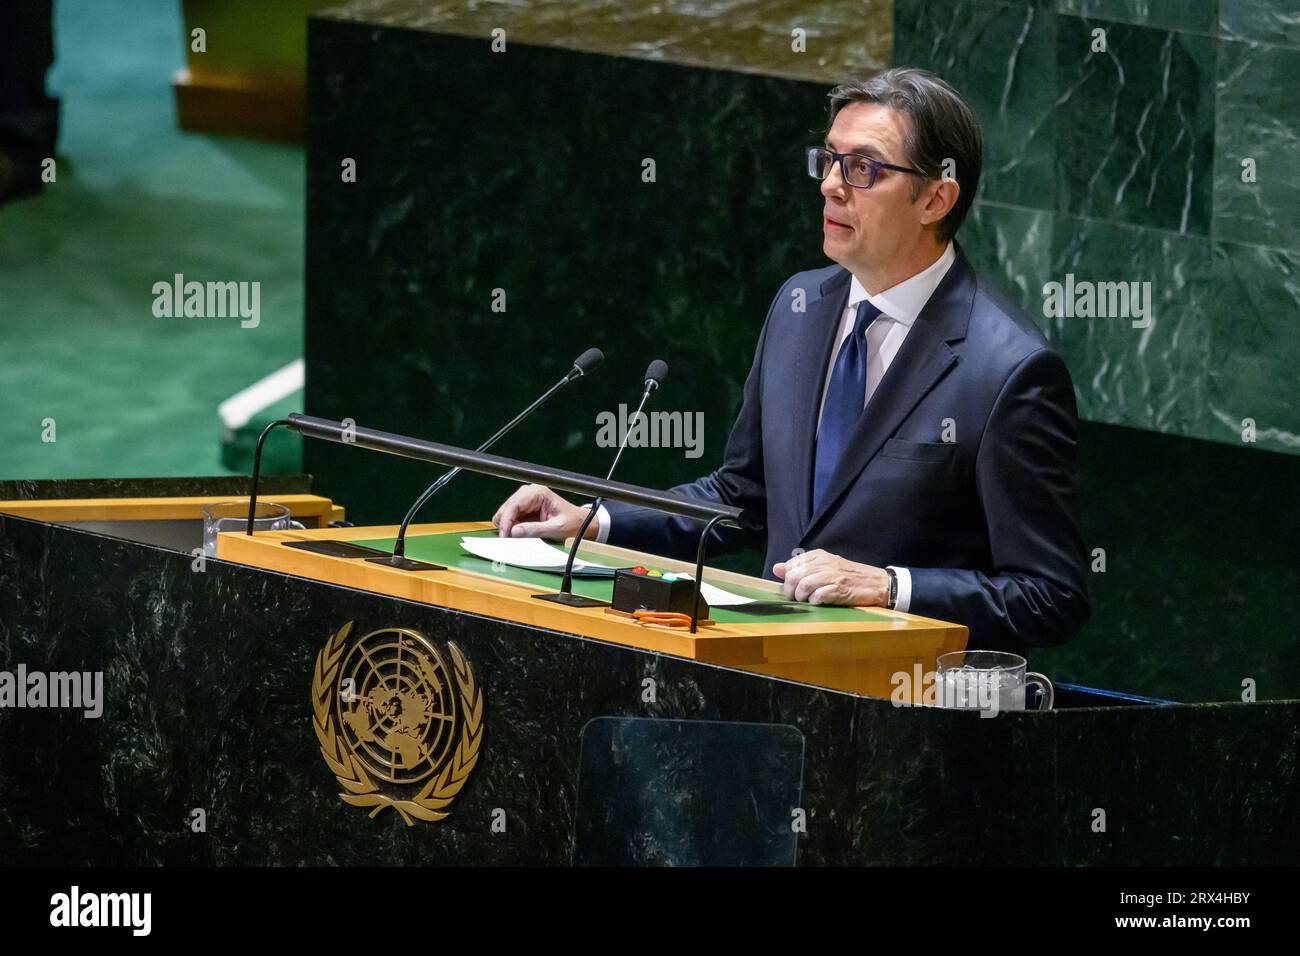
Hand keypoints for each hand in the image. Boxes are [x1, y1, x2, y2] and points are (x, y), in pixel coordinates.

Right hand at [492, 484, 595, 540]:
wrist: (582, 523)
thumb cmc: (573, 523)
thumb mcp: (556, 528)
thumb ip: (535, 530)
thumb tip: (513, 532)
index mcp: (538, 492)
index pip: (514, 504)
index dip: (506, 521)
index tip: (504, 536)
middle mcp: (530, 493)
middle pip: (507, 508)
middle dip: (505, 524)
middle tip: (507, 540)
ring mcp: (526, 501)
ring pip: (506, 513)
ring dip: (507, 526)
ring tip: (515, 538)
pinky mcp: (525, 510)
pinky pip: (511, 518)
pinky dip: (511, 527)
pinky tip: (517, 534)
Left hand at [771, 549, 888, 605]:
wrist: (877, 583)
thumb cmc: (850, 576)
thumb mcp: (825, 567)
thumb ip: (801, 567)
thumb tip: (777, 568)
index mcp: (819, 555)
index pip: (791, 565)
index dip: (787, 579)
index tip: (793, 588)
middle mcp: (824, 563)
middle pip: (794, 576)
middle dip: (790, 591)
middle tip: (796, 598)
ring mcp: (832, 576)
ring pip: (803, 586)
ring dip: (801, 598)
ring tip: (807, 600)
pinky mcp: (839, 590)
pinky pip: (817, 596)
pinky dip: (814, 602)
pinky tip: (819, 602)